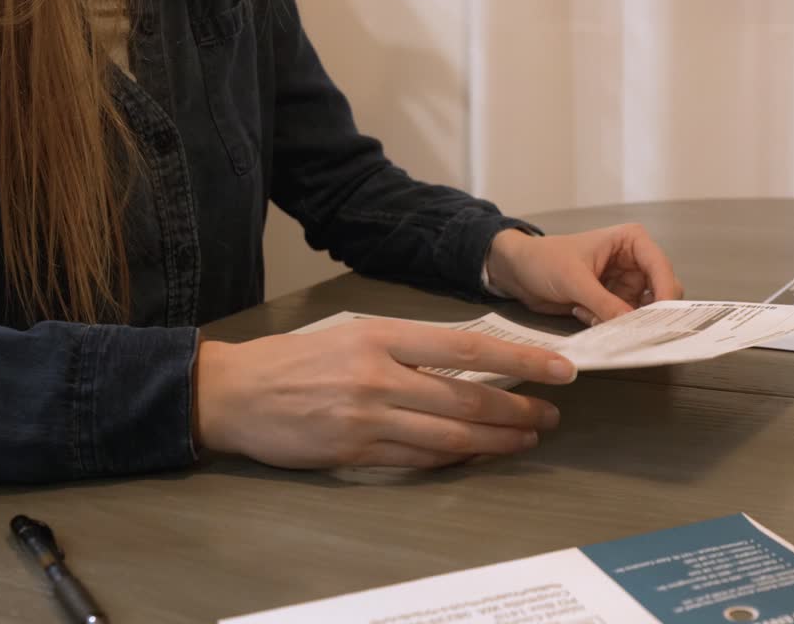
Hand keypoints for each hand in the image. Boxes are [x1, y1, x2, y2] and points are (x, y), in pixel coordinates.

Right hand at [192, 319, 576, 468]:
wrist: (234, 393)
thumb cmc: (295, 359)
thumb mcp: (354, 335)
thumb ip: (407, 350)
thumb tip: (467, 364)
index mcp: (383, 336)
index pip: (469, 349)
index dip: (521, 361)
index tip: (558, 369)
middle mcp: (381, 376)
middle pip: (468, 400)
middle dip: (519, 410)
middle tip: (550, 415)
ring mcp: (368, 418)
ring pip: (450, 437)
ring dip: (497, 442)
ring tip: (527, 439)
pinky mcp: (355, 452)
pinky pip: (418, 459)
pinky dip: (454, 459)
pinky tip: (477, 457)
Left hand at [484, 224, 683, 325]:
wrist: (518, 271)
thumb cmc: (544, 259)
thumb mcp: (574, 280)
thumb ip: (605, 303)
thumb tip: (632, 324)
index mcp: (631, 241)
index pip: (661, 267)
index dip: (665, 293)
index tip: (661, 317)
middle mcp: (633, 261)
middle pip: (659, 292)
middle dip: (643, 311)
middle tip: (628, 326)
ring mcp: (624, 283)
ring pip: (642, 311)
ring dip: (619, 319)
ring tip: (589, 312)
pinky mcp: (612, 301)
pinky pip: (623, 320)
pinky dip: (606, 323)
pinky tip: (581, 312)